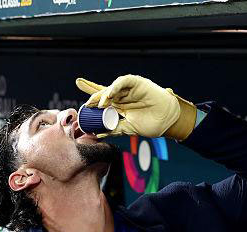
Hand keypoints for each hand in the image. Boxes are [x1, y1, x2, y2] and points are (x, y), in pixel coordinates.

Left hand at [75, 75, 196, 140]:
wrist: (167, 121)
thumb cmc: (151, 124)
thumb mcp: (128, 129)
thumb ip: (114, 130)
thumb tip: (98, 135)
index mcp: (119, 106)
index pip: (102, 101)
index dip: (91, 99)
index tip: (80, 104)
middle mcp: (122, 96)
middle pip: (103, 92)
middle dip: (92, 93)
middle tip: (84, 97)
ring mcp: (129, 89)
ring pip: (111, 88)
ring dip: (103, 95)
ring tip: (99, 104)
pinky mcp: (137, 83)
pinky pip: (123, 81)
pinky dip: (115, 87)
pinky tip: (109, 95)